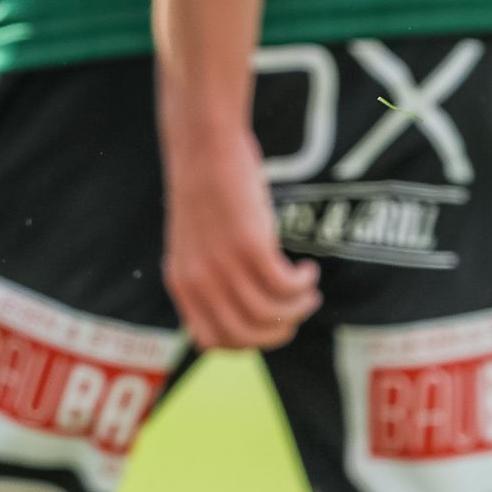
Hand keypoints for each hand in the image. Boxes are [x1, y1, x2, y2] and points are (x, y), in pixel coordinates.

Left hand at [161, 124, 319, 351]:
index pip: (210, 341)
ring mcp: (224, 265)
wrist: (205, 147)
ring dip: (298, 308)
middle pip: (245, 334)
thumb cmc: (205, 191)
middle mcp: (200, 281)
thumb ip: (206, 275)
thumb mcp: (193, 243)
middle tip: (298, 312)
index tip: (264, 327)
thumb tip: (234, 305)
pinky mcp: (250, 245)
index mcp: (181, 284)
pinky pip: (284, 285)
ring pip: (269, 314)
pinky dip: (302, 284)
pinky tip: (307, 270)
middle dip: (279, 332)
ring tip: (309, 291)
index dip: (243, 343)